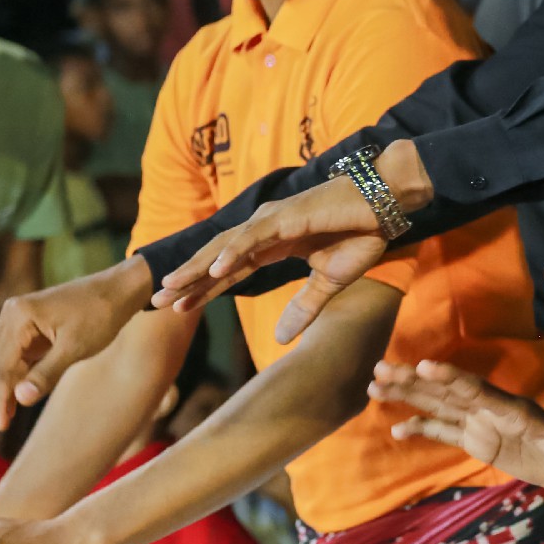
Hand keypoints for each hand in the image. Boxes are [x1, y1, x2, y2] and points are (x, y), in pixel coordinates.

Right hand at [0, 261, 152, 434]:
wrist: (120, 289)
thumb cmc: (102, 315)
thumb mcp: (76, 348)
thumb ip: (46, 374)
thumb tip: (19, 399)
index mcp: (19, 316)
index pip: (0, 364)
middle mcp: (11, 315)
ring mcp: (17, 320)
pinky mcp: (28, 328)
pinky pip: (13, 357)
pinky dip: (11, 379)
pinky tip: (9, 403)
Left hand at [151, 177, 390, 343]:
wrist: (385, 204)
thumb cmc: (361, 235)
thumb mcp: (329, 282)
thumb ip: (304, 307)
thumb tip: (281, 339)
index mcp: (274, 245)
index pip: (230, 271)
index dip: (204, 290)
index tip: (178, 309)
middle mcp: (266, 230)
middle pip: (217, 258)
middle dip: (188, 279)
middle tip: (157, 301)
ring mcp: (273, 221)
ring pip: (226, 246)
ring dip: (198, 267)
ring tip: (173, 286)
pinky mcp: (287, 217)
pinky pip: (253, 238)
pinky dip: (233, 253)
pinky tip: (214, 270)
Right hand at [371, 358, 543, 497]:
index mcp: (515, 411)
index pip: (478, 390)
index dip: (451, 377)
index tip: (423, 364)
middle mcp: (493, 411)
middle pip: (449, 391)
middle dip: (416, 379)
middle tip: (380, 367)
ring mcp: (483, 424)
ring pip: (440, 404)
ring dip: (410, 394)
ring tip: (374, 385)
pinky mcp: (479, 441)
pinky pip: (445, 431)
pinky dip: (421, 428)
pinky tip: (396, 428)